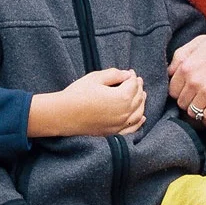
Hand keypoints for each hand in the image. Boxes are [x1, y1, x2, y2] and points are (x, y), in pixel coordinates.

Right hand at [30, 68, 145, 136]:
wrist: (63, 115)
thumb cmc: (77, 94)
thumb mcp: (95, 78)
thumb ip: (113, 74)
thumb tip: (126, 74)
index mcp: (122, 97)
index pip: (133, 84)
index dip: (133, 76)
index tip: (130, 72)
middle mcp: (124, 112)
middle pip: (138, 98)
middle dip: (138, 87)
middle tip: (136, 81)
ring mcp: (120, 124)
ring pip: (138, 113)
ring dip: (141, 102)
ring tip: (140, 95)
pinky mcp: (114, 132)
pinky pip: (132, 128)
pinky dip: (139, 122)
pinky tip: (142, 117)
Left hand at [169, 29, 205, 126]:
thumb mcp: (199, 42)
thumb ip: (180, 55)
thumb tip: (169, 72)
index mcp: (185, 66)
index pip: (172, 90)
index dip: (180, 92)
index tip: (189, 92)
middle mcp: (192, 80)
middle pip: (181, 103)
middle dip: (189, 101)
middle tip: (199, 99)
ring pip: (192, 112)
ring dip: (198, 111)